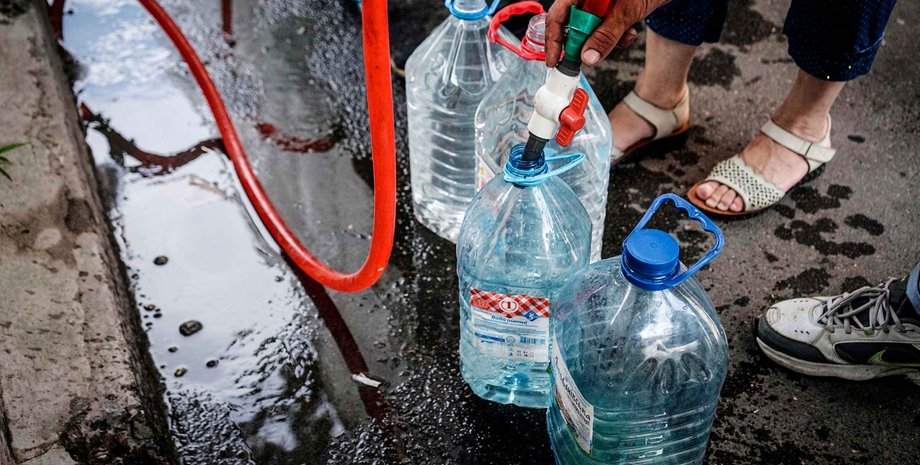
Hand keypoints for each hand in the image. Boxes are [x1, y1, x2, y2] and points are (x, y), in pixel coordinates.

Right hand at [545, 0, 668, 66]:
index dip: (554, 40)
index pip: (557, 16)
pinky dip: (617, 38)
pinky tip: (629, 33)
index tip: (555, 61)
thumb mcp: (626, 11)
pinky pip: (606, 30)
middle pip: (573, 25)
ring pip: (591, 31)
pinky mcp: (612, 12)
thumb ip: (605, 35)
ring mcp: (600, 5)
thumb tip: (587, 57)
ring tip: (622, 39)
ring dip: (606, 42)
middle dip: (585, 43)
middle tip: (590, 57)